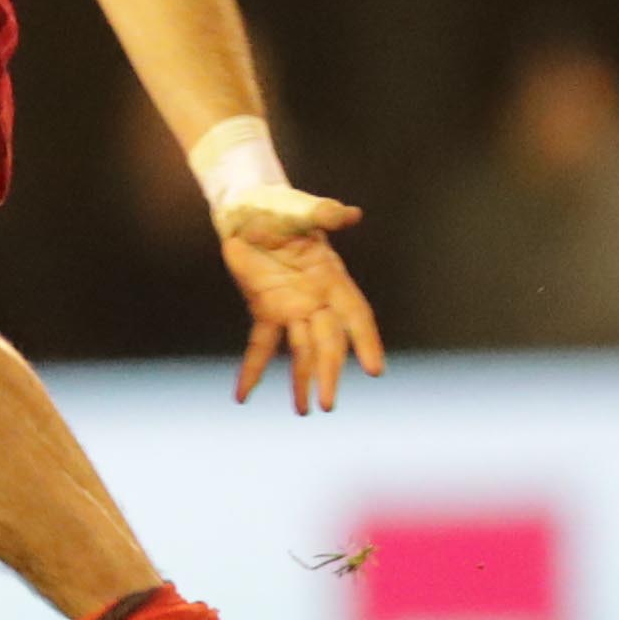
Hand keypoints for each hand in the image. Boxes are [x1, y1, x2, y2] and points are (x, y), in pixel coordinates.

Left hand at [221, 207, 386, 417]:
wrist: (250, 208)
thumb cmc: (282, 208)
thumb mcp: (301, 210)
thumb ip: (323, 215)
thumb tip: (349, 214)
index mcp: (333, 278)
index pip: (356, 316)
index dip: (366, 341)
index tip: (374, 370)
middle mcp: (317, 299)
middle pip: (328, 342)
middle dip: (329, 372)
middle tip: (329, 403)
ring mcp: (291, 307)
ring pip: (301, 350)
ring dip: (302, 380)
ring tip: (304, 411)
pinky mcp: (264, 309)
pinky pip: (260, 344)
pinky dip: (253, 369)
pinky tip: (244, 395)